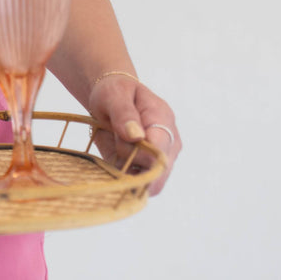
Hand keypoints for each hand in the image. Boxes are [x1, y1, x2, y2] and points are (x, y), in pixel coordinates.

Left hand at [87, 77, 180, 195]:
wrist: (111, 99)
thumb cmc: (115, 93)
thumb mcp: (114, 95)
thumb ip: (124, 113)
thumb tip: (135, 136)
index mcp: (163, 120)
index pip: (161, 149)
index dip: (141, 154)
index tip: (121, 141)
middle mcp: (169, 144)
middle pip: (157, 172)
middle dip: (130, 164)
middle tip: (114, 144)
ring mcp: (160, 160)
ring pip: (148, 184)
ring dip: (126, 173)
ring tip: (113, 149)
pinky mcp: (146, 171)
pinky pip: (138, 187)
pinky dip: (123, 181)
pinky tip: (112, 165)